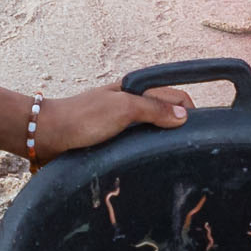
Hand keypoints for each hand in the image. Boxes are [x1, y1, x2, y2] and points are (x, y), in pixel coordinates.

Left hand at [36, 81, 190, 161]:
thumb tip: (184, 117)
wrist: (48, 135)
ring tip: (176, 158)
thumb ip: (154, 110)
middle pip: (168, 112)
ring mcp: (123, 121)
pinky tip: (153, 160)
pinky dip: (150, 148)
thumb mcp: (123, 109)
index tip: (203, 132)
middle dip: (182, 125)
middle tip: (192, 149)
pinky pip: (140, 141)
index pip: (177, 96)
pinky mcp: (114, 137)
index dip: (192, 110)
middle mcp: (132, 103)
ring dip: (165, 138)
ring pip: (155, 128)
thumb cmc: (83, 119)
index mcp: (137, 89)